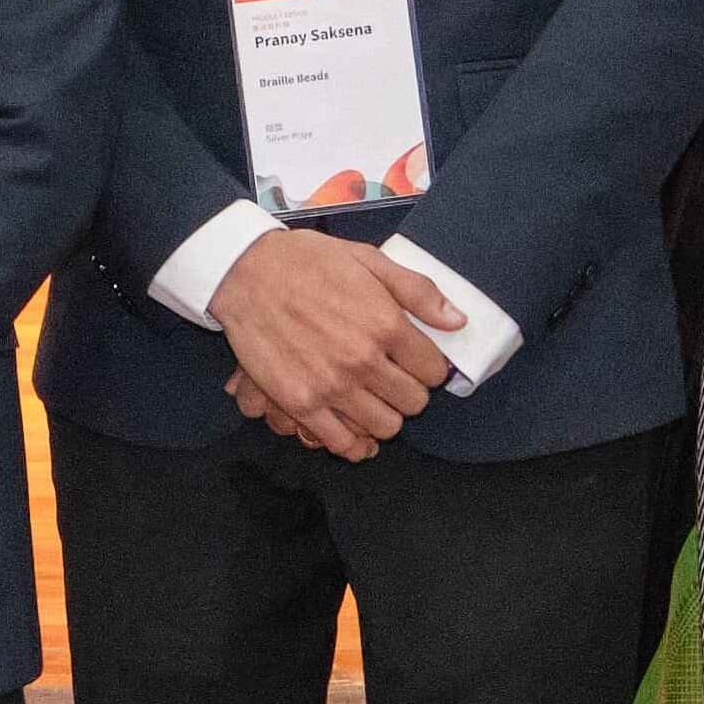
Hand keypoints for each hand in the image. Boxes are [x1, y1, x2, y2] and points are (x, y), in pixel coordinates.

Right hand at [210, 230, 457, 460]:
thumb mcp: (370, 260)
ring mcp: (331, 386)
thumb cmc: (309, 261)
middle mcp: (363, 360)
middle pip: (413, 403)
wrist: (247, 272)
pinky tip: (356, 431)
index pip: (433, 370)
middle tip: (393, 379)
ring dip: (385, 416)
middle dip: (409, 391)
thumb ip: (417, 292)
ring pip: (385, 427)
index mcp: (386, 324)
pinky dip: (355, 443)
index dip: (428, 367)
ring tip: (373, 400)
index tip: (415, 361)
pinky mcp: (300, 403)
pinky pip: (342, 443)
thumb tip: (457, 321)